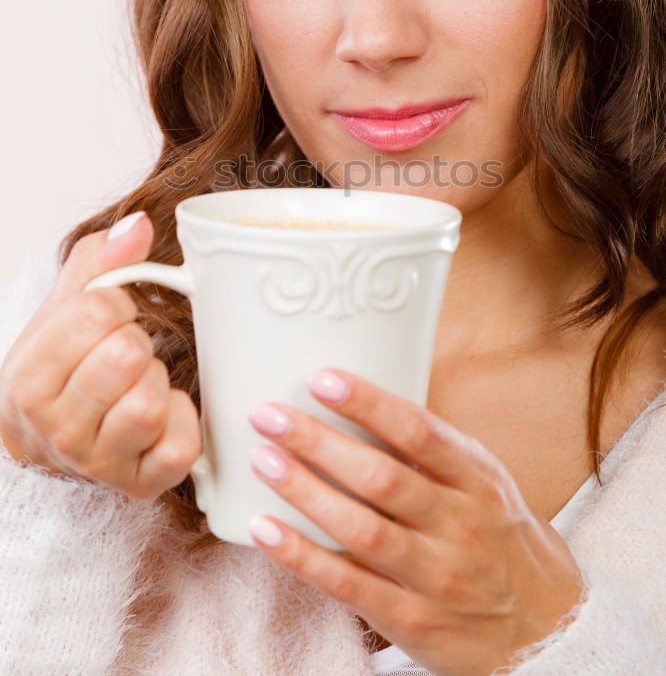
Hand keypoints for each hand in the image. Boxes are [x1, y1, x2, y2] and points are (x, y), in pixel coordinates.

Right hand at [0, 213, 200, 498]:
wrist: (49, 440)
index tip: (108, 320)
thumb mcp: (63, 308)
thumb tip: (137, 225)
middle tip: (123, 354)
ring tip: (136, 384)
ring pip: (151, 402)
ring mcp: (98, 464)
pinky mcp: (141, 484)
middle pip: (127, 355)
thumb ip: (99, 261)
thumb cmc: (61, 368)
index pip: (97, 313)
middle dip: (135, 342)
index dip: (116, 305)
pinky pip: (181, 443)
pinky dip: (181, 420)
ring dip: (155, 381)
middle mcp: (57, 431)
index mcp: (28, 382)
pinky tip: (159, 415)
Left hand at [247, 368, 584, 675]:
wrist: (547, 629)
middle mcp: (459, 524)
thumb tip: (359, 400)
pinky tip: (265, 530)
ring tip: (263, 459)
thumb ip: (431, 451)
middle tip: (269, 415)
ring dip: (305, 492)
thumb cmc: (497, 537)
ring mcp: (436, 575)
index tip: (322, 379)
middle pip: (381, 478)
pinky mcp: (413, 620)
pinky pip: (349, 585)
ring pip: (361, 529)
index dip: (369, 403)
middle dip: (319, 442)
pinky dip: (302, 557)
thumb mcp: (484, 483)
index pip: (419, 432)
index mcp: (476, 479)